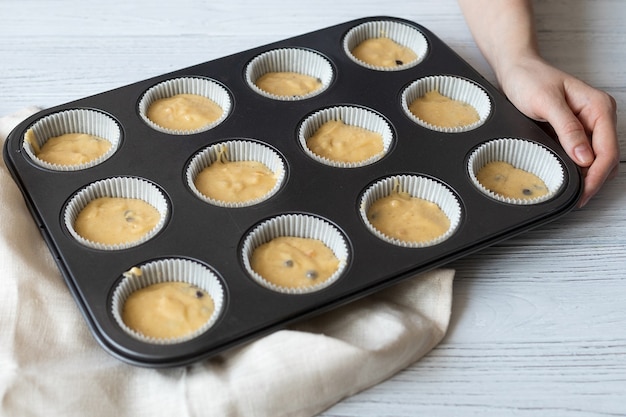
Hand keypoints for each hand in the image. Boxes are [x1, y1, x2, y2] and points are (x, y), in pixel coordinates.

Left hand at [497, 55, 618, 206]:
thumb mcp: (546, 102)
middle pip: (605, 158)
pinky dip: (575, 168)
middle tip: (575, 200)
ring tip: (570, 193)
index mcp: (598, 107)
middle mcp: (598, 116)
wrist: (516, 68)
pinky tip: (564, 178)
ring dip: (586, 177)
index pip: (607, 150)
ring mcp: (587, 124)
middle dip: (593, 181)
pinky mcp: (574, 130)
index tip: (582, 193)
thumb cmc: (530, 79)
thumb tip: (584, 157)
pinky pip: (581, 155)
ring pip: (595, 159)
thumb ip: (567, 129)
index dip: (596, 176)